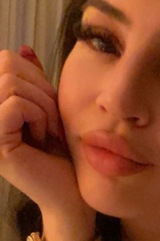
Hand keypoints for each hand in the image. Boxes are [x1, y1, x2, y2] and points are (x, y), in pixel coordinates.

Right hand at [0, 46, 94, 240]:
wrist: (72, 191)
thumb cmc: (64, 151)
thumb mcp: (49, 109)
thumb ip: (34, 82)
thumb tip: (24, 49)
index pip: (7, 59)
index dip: (37, 78)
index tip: (49, 109)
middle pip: (7, 65)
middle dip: (41, 90)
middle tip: (51, 121)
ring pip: (11, 84)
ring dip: (44, 106)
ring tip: (48, 131)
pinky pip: (17, 105)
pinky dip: (40, 117)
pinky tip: (43, 138)